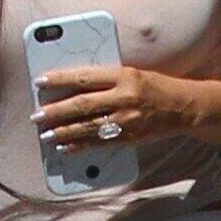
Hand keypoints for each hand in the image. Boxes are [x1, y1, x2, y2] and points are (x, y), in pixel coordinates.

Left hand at [29, 66, 186, 153]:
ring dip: (62, 132)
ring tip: (45, 134)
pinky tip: (64, 147)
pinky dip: (79, 146)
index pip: (84, 77)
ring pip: (87, 127)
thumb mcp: (131, 73)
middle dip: (55, 111)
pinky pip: (99, 143)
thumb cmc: (154, 86)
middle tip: (36, 115)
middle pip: (81, 105)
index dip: (59, 79)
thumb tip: (71, 87)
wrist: (184, 107)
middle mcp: (124, 98)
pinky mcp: (129, 137)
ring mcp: (126, 120)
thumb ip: (104, 80)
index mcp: (124, 76)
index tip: (40, 81)